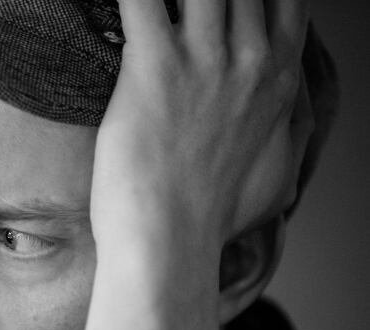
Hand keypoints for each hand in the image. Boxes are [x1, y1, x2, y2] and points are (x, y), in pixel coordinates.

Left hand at [93, 0, 313, 242]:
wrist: (169, 242)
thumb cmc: (214, 219)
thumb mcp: (279, 177)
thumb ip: (292, 132)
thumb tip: (293, 111)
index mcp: (280, 79)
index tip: (225, 4)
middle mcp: (251, 59)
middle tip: (181, 10)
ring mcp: (205, 59)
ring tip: (149, 10)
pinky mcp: (154, 67)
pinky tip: (101, 0)